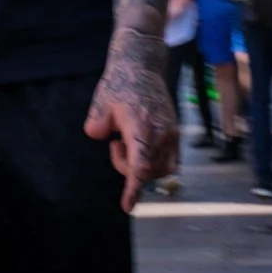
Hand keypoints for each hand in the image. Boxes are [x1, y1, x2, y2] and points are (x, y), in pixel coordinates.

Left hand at [84, 30, 178, 212]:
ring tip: (127, 142)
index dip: (133, 189)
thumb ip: (97, 124)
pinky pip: (171, 161)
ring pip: (162, 169)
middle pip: (148, 171)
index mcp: (141, 127)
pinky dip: (156, 163)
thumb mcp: (100, 104)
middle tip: (115, 144)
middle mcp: (161, 133)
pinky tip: (141, 150)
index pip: (140, 166)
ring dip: (143, 165)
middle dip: (128, 167)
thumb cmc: (119, 85)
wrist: (142, 66)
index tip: (127, 206)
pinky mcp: (175, 132)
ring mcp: (171, 133)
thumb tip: (98, 136)